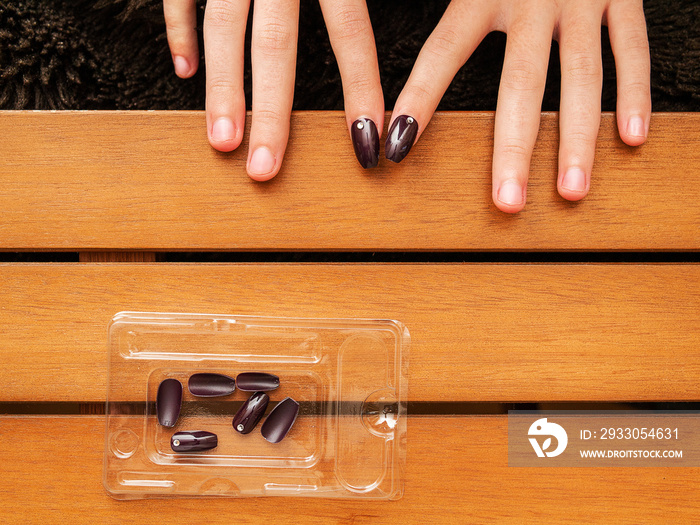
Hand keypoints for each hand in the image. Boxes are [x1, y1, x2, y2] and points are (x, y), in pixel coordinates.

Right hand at [163, 0, 384, 178]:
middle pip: (273, 45)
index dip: (361, 90)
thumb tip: (372, 32)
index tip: (369, 144)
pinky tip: (186, 71)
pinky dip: (178, 32)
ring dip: (221, 89)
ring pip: (221, 29)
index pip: (350, 34)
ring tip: (223, 141)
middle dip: (270, 113)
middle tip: (265, 170)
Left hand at [385, 0, 650, 211]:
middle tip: (506, 203)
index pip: (443, 52)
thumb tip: (378, 34)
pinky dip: (635, 93)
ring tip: (570, 192)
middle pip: (521, 85)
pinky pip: (631, 47)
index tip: (395, 147)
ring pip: (583, 78)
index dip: (420, 100)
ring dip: (578, 139)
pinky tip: (630, 141)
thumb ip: (440, 8)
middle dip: (514, 149)